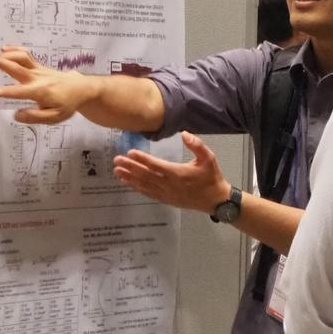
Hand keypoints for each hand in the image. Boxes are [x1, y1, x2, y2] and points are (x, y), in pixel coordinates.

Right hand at [0, 46, 90, 123]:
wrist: (80, 89)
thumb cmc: (66, 104)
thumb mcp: (54, 117)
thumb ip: (35, 116)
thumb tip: (16, 115)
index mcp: (40, 91)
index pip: (20, 92)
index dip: (7, 92)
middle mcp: (37, 78)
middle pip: (18, 68)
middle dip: (2, 63)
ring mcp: (38, 70)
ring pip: (22, 58)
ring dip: (9, 54)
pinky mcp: (39, 66)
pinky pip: (26, 56)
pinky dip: (16, 50)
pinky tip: (6, 49)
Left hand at [113, 131, 230, 213]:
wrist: (215, 200)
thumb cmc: (211, 177)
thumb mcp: (209, 158)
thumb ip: (197, 145)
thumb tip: (185, 134)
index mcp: (178, 173)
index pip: (155, 165)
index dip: (142, 159)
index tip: (130, 152)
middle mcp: (169, 185)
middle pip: (145, 175)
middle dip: (130, 167)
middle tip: (116, 160)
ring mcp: (166, 194)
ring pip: (144, 185)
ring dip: (130, 177)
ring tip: (117, 171)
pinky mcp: (166, 199)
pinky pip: (148, 193)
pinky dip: (136, 187)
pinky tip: (128, 182)